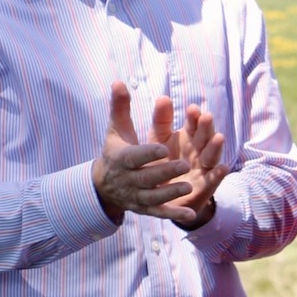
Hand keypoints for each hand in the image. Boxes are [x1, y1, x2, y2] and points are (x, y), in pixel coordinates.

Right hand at [93, 83, 225, 223]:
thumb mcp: (117, 131)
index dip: (148, 153)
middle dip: (165, 172)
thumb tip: (119, 81)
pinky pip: (161, 213)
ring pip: (155, 196)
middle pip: (148, 177)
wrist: (105, 186)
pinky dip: (175, 215)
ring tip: (189, 186)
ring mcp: (138, 196)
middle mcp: (130, 179)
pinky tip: (191, 215)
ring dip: (171, 192)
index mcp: (123, 159)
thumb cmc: (117, 152)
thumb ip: (121, 108)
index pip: (135, 156)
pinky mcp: (146, 209)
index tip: (164, 147)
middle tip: (184, 165)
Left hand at [163, 101, 228, 225]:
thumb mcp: (158, 139)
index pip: (194, 124)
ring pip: (212, 156)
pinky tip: (223, 168)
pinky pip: (213, 180)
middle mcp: (199, 150)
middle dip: (206, 127)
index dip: (194, 117)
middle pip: (205, 137)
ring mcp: (204, 168)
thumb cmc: (161, 162)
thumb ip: (161, 119)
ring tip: (219, 137)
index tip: (192, 109)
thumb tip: (163, 96)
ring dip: (216, 147)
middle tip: (206, 116)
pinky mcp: (205, 186)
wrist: (160, 194)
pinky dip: (219, 174)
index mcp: (188, 137)